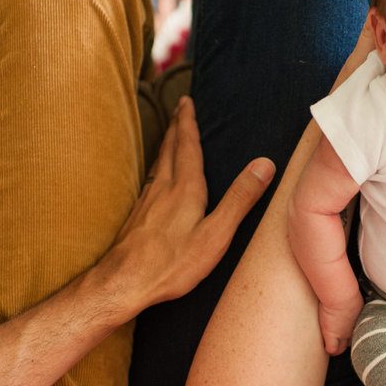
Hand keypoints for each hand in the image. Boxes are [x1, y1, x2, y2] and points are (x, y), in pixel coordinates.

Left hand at [103, 97, 274, 315]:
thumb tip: (264, 164)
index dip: (188, 123)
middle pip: (169, 149)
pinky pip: (151, 181)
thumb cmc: (171, 264)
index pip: (187, 146)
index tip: (188, 101)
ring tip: (171, 135)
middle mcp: (163, 189)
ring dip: (165, 144)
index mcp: (185, 189)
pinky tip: (158, 179)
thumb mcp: (215, 235)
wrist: (122, 283)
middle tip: (180, 108)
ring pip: (158, 164)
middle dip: (176, 126)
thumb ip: (239, 199)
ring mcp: (147, 203)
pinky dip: (158, 168)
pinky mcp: (137, 217)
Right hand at [318, 293, 362, 355]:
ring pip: (341, 349)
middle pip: (351, 343)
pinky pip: (331, 349)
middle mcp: (353, 330)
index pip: (359, 334)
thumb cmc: (348, 292)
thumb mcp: (357, 299)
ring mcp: (342, 334)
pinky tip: (326, 345)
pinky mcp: (331, 333)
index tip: (350, 333)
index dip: (353, 334)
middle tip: (340, 341)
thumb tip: (357, 300)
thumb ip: (357, 305)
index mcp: (360, 321)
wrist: (341, 295)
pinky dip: (329, 349)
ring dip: (337, 347)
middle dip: (346, 343)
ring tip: (333, 345)